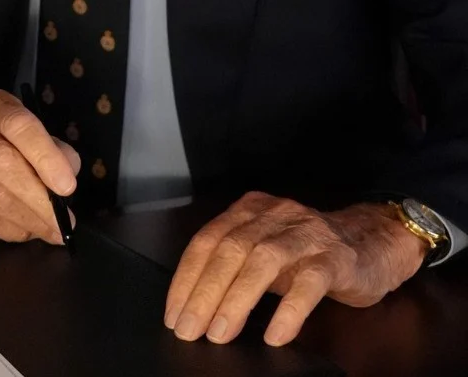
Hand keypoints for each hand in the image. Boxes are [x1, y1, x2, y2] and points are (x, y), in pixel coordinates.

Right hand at [0, 88, 79, 242]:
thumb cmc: (4, 144)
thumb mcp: (32, 136)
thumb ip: (55, 151)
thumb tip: (67, 176)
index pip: (19, 124)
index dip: (45, 156)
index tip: (67, 186)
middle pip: (2, 162)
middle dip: (38, 197)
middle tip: (63, 221)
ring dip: (28, 219)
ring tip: (51, 231)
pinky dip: (10, 229)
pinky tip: (25, 229)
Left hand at [165, 193, 426, 346]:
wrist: (373, 243)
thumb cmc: (308, 253)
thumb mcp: (264, 252)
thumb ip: (234, 268)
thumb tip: (195, 309)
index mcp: (248, 210)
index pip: (207, 241)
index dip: (186, 278)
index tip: (174, 313)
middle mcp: (274, 215)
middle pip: (230, 250)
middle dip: (204, 292)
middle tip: (189, 330)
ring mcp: (306, 234)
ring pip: (263, 262)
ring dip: (236, 300)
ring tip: (220, 334)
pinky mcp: (336, 258)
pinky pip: (309, 283)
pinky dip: (288, 310)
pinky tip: (275, 335)